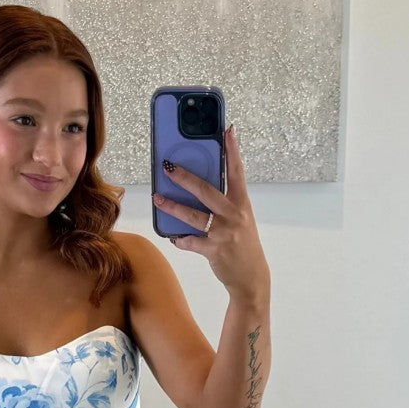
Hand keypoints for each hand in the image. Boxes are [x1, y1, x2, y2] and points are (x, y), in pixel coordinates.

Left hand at [152, 125, 269, 303]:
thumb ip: (224, 204)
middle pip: (205, 190)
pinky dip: (180, 239)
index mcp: (241, 203)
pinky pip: (190, 242)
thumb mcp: (240, 220)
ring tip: (157, 198)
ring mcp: (223, 233)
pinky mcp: (214, 250)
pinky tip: (173, 236)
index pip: (237, 172)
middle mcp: (233, 215)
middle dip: (184, 177)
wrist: (251, 277)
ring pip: (192, 216)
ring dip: (171, 206)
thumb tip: (197, 189)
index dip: (232, 150)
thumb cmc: (242, 244)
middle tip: (168, 166)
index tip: (227, 130)